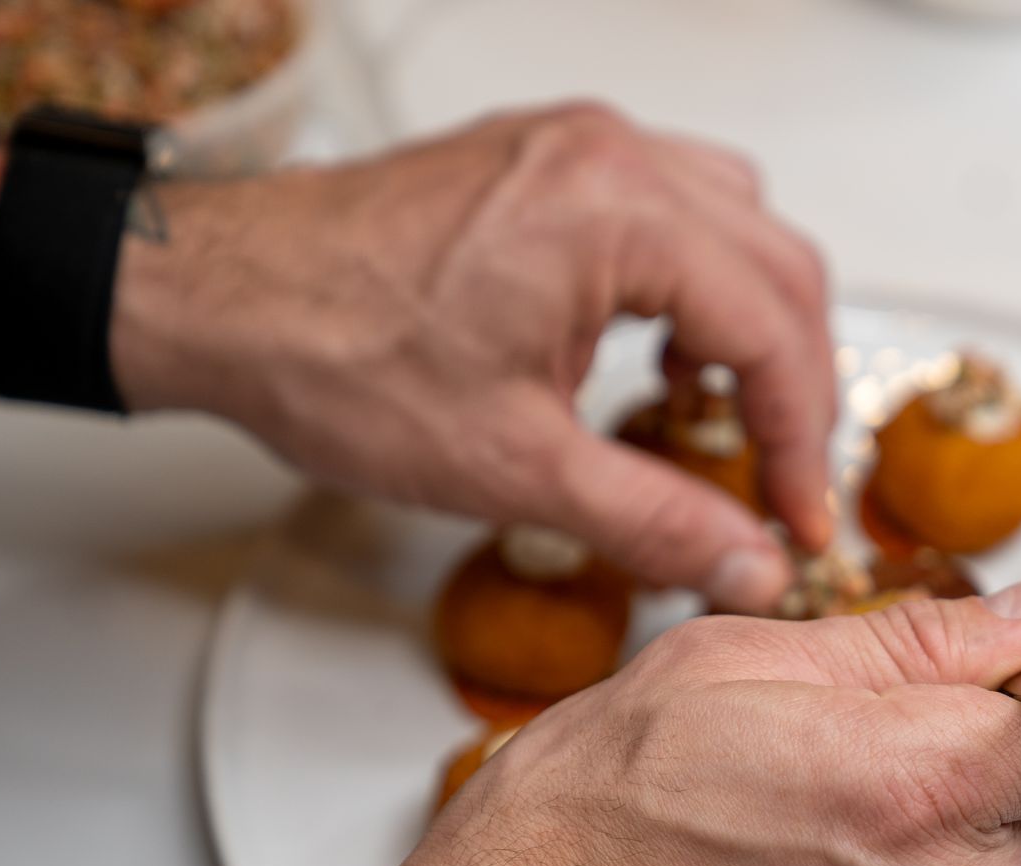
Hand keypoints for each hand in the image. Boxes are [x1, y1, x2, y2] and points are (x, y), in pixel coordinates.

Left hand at [112, 103, 835, 611]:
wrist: (217, 298)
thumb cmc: (331, 354)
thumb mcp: (513, 467)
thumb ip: (653, 520)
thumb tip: (746, 563)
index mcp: (614, 213)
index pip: (772, 329)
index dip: (803, 440)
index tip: (795, 517)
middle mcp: (608, 156)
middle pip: (778, 266)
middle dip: (793, 385)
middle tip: (779, 481)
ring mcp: (576, 147)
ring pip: (736, 224)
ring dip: (751, 323)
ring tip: (718, 414)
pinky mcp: (544, 161)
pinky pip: (671, 205)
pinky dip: (695, 282)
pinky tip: (658, 347)